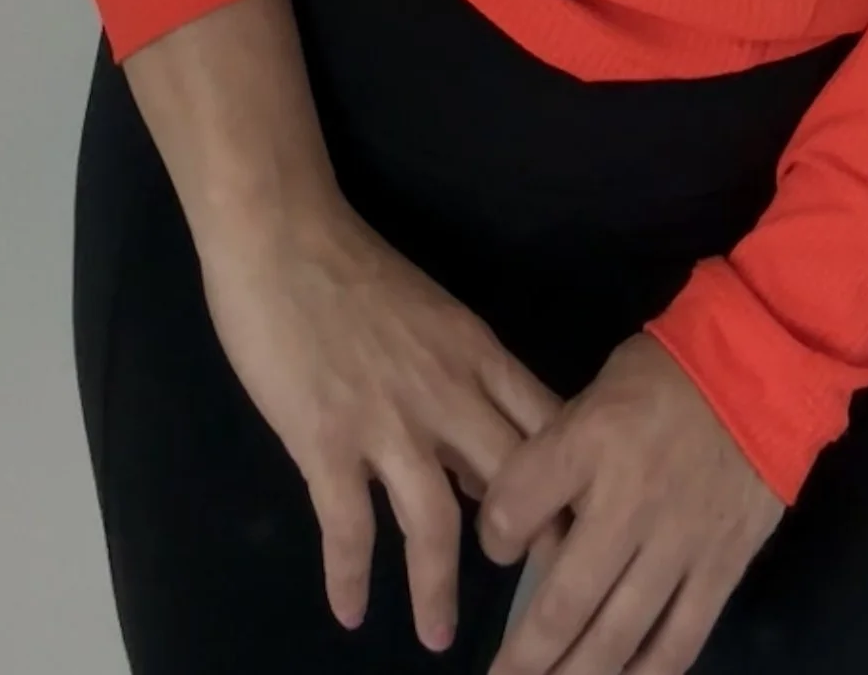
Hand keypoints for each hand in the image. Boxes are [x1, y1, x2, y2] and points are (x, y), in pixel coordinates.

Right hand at [196, 193, 560, 652]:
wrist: (283, 233)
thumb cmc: (354, 267)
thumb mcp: (435, 316)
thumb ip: (466, 380)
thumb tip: (487, 450)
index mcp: (476, 355)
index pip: (548, 428)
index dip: (570, 486)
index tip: (583, 536)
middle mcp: (446, 391)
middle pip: (512, 483)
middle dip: (528, 550)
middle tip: (533, 606)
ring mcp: (387, 419)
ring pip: (435, 522)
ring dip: (439, 588)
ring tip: (439, 640)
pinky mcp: (327, 437)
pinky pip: (348, 525)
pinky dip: (350, 575)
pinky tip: (350, 611)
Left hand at [475, 332, 784, 673]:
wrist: (762, 364)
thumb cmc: (667, 373)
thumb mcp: (596, 392)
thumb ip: (559, 455)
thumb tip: (525, 516)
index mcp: (589, 441)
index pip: (516, 506)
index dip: (495, 540)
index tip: (498, 549)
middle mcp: (629, 501)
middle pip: (564, 600)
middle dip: (525, 653)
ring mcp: (679, 542)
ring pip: (618, 634)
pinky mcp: (721, 565)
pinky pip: (680, 637)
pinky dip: (647, 673)